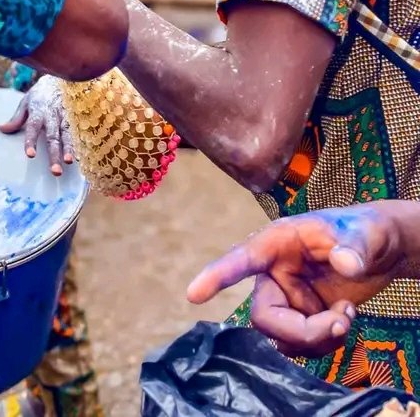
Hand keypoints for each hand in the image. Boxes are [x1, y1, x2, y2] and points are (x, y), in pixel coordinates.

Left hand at [0, 76, 74, 175]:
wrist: (60, 77)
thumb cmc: (40, 94)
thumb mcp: (25, 102)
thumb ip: (16, 118)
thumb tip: (1, 129)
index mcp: (38, 111)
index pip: (33, 127)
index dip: (32, 141)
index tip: (30, 155)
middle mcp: (52, 115)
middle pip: (53, 136)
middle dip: (54, 154)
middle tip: (55, 171)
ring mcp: (65, 116)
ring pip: (67, 135)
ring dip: (68, 149)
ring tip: (70, 162)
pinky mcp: (74, 117)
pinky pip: (76, 131)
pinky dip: (78, 143)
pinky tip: (79, 156)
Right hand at [186, 204, 404, 358]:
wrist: (382, 251)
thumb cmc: (365, 230)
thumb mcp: (363, 233)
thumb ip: (354, 247)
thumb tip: (346, 264)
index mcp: (277, 243)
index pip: (242, 259)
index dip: (217, 276)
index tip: (193, 295)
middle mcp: (274, 272)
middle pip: (264, 316)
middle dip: (302, 331)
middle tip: (341, 323)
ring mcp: (286, 298)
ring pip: (282, 337)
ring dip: (318, 338)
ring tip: (348, 316)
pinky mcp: (300, 318)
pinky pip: (300, 345)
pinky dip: (326, 342)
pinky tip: (345, 320)